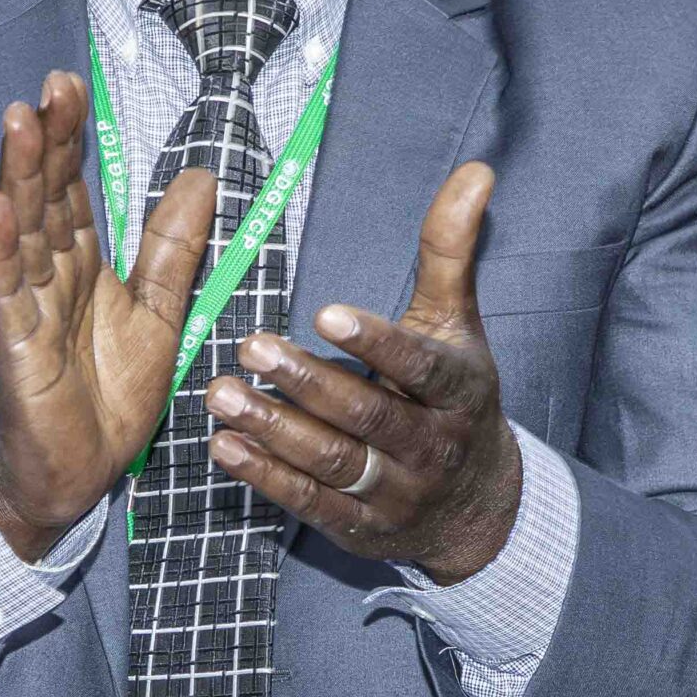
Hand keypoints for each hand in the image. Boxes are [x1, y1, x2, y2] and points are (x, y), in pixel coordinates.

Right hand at [0, 70, 217, 559]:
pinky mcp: (13, 346)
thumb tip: (203, 178)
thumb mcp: (158, 315)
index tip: (72, 85)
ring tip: (18, 121)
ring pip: (21, 231)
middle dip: (45, 140)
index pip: (72, 189)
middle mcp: (47, 276)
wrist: (77, 476)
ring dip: (17, 176)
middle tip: (51, 85)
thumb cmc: (107, 400)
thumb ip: (173, 250)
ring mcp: (25, 308)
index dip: (71, 139)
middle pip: (45, 196)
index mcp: (80, 265)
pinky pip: (5, 291)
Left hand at [201, 159, 521, 581]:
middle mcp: (430, 444)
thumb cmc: (454, 396)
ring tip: (220, 394)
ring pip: (333, 462)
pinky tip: (224, 447)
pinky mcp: (359, 526)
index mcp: (457, 389)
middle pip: (366, 415)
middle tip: (250, 349)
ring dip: (274, 430)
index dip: (376, 342)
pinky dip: (265, 478)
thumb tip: (475, 170)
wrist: (476, 507)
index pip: (419, 366)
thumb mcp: (458, 327)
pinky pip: (310, 503)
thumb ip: (450, 252)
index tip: (327, 313)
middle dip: (307, 383)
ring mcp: (394, 491)